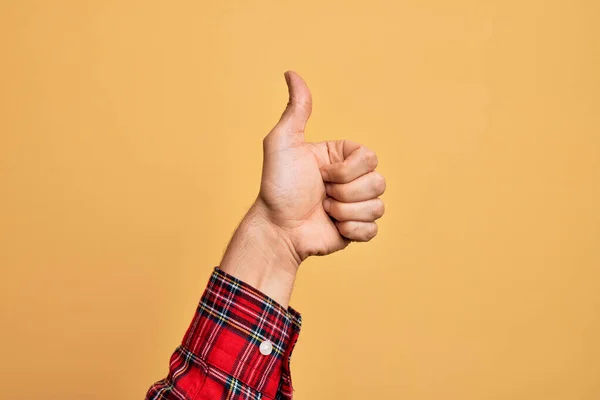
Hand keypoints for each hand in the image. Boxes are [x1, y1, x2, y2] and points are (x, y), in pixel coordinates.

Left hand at [258, 71, 385, 260]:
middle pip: (379, 182)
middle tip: (321, 194)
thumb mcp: (282, 142)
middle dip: (345, 192)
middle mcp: (352, 179)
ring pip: (378, 206)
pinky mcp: (357, 229)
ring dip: (345, 211)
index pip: (370, 157)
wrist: (278, 228)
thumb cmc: (277, 186)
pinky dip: (352, 230)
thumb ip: (296, 109)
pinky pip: (374, 229)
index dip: (346, 170)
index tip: (320, 173)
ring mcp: (356, 204)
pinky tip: (333, 227)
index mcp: (343, 157)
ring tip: (324, 210)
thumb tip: (291, 72)